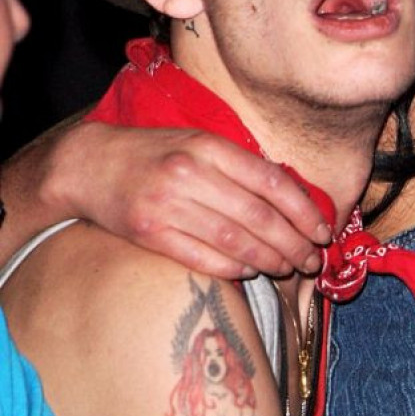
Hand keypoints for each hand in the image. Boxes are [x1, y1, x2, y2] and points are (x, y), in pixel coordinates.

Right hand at [51, 122, 329, 278]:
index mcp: (209, 147)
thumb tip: (297, 197)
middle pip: (258, 217)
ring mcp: (168, 206)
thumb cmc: (158, 154)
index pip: (272, 182)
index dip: (303, 211)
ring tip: (290, 268)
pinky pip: (204, 258)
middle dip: (294, 243)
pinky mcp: (150, 234)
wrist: (91, 166)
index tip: (323, 231)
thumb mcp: (201, 144)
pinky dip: (235, 268)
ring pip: (235, 241)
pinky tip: (253, 271)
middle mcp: (190, 175)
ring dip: (270, 260)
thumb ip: (243, 166)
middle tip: (312, 260)